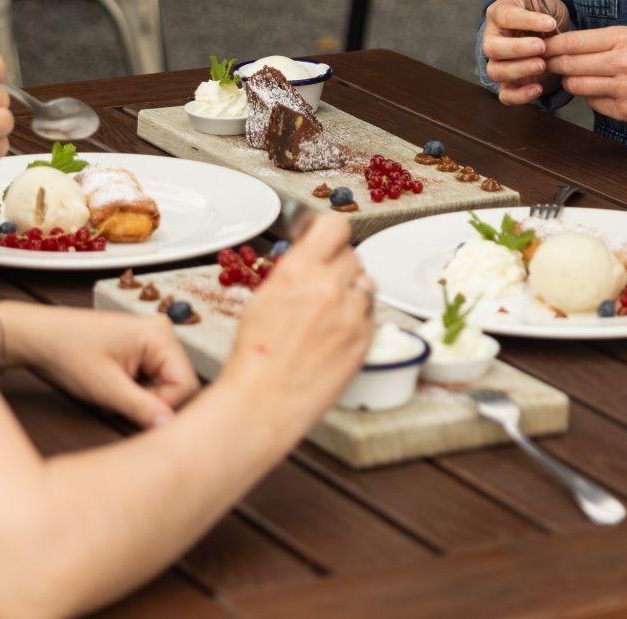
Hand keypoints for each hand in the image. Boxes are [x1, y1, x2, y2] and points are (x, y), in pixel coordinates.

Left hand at [0, 301, 199, 427]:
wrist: (35, 337)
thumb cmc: (67, 353)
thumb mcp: (106, 388)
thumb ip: (143, 409)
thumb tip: (171, 428)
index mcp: (161, 335)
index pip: (187, 385)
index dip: (165, 407)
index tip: (134, 414)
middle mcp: (162, 333)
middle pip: (177, 385)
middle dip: (152, 403)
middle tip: (119, 404)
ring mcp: (150, 340)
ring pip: (163, 385)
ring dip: (141, 399)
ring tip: (112, 396)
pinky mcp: (139, 348)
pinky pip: (151, 379)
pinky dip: (134, 392)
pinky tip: (112, 389)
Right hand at [219, 214, 373, 431]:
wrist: (263, 401)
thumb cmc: (255, 356)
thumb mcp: (264, 298)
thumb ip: (294, 271)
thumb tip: (309, 256)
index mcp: (299, 270)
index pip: (334, 226)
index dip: (330, 232)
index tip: (325, 239)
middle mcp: (330, 286)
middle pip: (352, 255)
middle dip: (338, 266)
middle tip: (323, 283)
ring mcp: (352, 314)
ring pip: (366, 283)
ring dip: (352, 291)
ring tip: (330, 312)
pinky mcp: (364, 339)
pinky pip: (370, 314)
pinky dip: (357, 318)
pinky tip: (335, 334)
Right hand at [482, 0, 570, 104]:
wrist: (548, 35)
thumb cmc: (543, 16)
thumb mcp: (546, 4)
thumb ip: (544, 10)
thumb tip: (548, 23)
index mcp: (498, 15)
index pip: (505, 17)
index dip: (527, 20)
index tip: (551, 23)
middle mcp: (492, 40)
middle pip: (492, 48)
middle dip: (517, 48)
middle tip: (542, 47)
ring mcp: (497, 63)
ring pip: (495, 72)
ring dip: (519, 70)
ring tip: (542, 65)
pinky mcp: (507, 84)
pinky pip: (505, 95)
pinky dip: (520, 95)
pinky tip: (538, 88)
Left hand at [540, 22, 626, 124]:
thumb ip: (600, 40)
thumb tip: (562, 43)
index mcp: (624, 38)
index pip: (573, 41)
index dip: (552, 45)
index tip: (542, 47)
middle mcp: (624, 63)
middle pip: (569, 65)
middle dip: (553, 64)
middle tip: (547, 63)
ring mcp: (625, 89)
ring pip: (577, 86)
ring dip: (571, 82)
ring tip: (577, 76)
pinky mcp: (626, 111)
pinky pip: (593, 103)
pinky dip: (592, 97)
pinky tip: (604, 91)